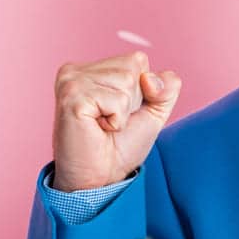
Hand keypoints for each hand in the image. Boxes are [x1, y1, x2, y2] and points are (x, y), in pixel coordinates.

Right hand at [51, 51, 182, 190]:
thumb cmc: (122, 145)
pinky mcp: (71, 97)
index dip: (142, 90)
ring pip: (127, 82)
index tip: (120, 111)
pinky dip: (115, 120)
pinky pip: (116, 100)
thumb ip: (167, 87)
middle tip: (109, 120)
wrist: (101, 178)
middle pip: (133, 68)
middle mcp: (78, 70)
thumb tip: (151, 78)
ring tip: (102, 125)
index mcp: (93, 68)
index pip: (138, 60)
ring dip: (123, 111)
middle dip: (133, 100)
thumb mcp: (154, 111)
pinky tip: (96, 127)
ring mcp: (71, 82)